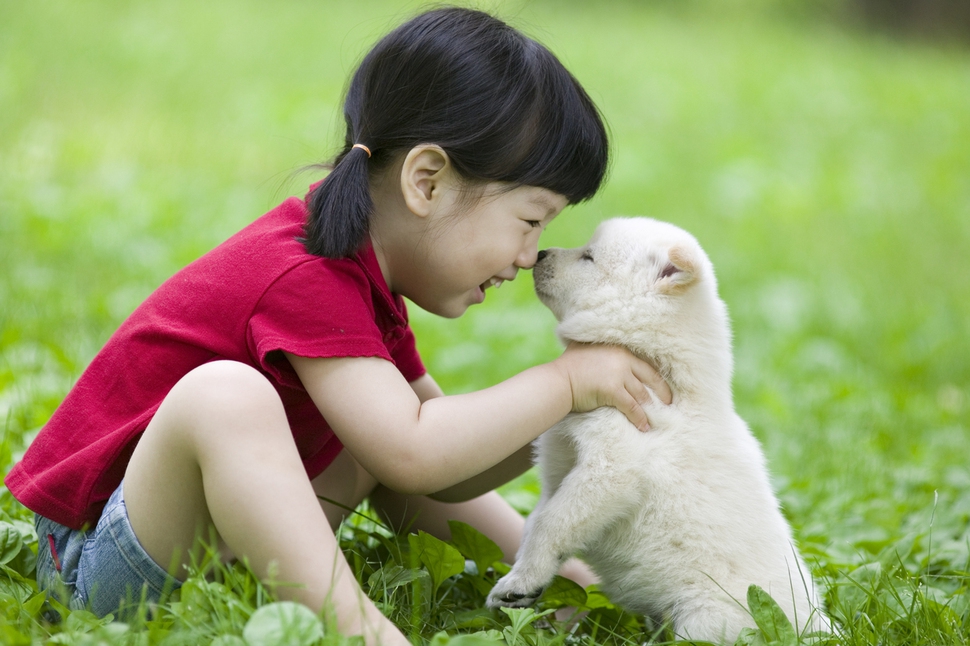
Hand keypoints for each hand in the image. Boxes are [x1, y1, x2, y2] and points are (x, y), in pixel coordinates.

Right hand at [552, 343, 670, 430]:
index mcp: (620, 349)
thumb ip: (600, 349)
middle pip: (650, 378)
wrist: (558, 381)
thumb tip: (602, 350)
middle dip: (662, 393)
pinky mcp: (613, 390)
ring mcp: (618, 375)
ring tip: (657, 418)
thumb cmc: (568, 367)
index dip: (656, 378)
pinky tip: (644, 427)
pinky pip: (632, 407)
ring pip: (642, 394)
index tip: (662, 388)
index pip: (645, 364)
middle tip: (669, 404)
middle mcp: (622, 359)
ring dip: (651, 409)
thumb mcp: (586, 349)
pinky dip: (639, 418)